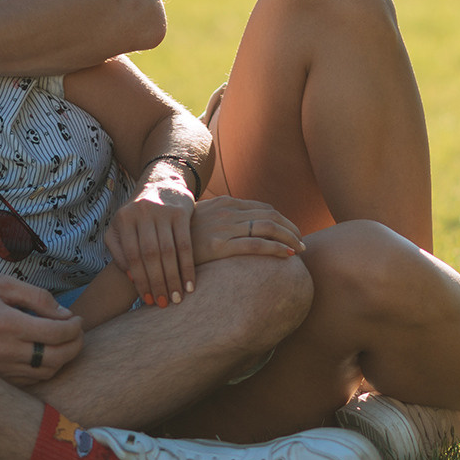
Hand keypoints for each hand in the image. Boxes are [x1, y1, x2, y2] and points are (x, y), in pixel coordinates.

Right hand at [0, 277, 85, 385]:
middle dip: (75, 345)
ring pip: (46, 372)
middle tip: (78, 332)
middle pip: (56, 358)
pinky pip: (31, 380)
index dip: (74, 327)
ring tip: (65, 341)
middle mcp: (2, 352)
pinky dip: (46, 368)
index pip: (54, 333)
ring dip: (63, 358)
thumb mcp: (3, 284)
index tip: (78, 319)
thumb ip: (38, 297)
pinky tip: (47, 353)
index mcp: (4, 324)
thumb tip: (65, 315)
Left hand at [103, 172, 195, 307]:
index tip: (147, 299)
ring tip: (176, 299)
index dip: (139, 280)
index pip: (131, 255)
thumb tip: (131, 277)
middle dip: (157, 282)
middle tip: (163, 304)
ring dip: (173, 279)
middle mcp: (142, 214)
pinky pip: (185, 244)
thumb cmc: (139, 215)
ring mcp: (162, 212)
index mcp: (124, 219)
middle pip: (150, 255)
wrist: (162, 184)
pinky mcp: (181, 213)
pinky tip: (190, 284)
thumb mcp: (121, 227)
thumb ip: (119, 251)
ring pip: (168, 252)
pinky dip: (188, 267)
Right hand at [189, 195, 303, 266]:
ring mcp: (223, 227)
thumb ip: (222, 221)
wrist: (158, 246)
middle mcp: (227, 211)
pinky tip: (287, 256)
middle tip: (302, 242)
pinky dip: (276, 249)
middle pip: (269, 216)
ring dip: (288, 238)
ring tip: (300, 250)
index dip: (282, 220)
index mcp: (225, 203)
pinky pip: (255, 245)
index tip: (292, 232)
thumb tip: (239, 229)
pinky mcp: (219, 245)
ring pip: (267, 228)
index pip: (263, 208)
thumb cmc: (181, 236)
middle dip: (290, 229)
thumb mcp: (203, 221)